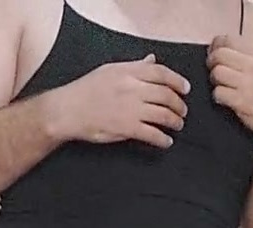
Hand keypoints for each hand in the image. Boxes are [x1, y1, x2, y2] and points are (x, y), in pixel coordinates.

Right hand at [46, 55, 190, 147]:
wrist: (67, 110)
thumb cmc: (85, 89)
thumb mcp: (109, 70)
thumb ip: (134, 66)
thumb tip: (152, 60)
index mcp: (128, 72)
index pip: (161, 73)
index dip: (177, 81)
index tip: (185, 89)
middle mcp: (133, 88)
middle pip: (167, 95)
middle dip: (179, 105)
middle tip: (182, 111)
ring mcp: (131, 109)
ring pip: (164, 115)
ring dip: (175, 121)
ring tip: (177, 125)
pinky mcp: (127, 128)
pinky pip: (152, 134)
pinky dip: (163, 139)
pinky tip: (166, 141)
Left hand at [208, 25, 252, 140]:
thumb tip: (225, 38)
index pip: (227, 40)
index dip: (216, 47)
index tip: (216, 54)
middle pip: (219, 55)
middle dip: (213, 63)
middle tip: (217, 71)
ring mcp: (249, 83)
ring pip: (216, 73)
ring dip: (216, 81)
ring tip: (224, 84)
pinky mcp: (242, 101)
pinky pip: (218, 92)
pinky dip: (218, 96)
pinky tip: (227, 98)